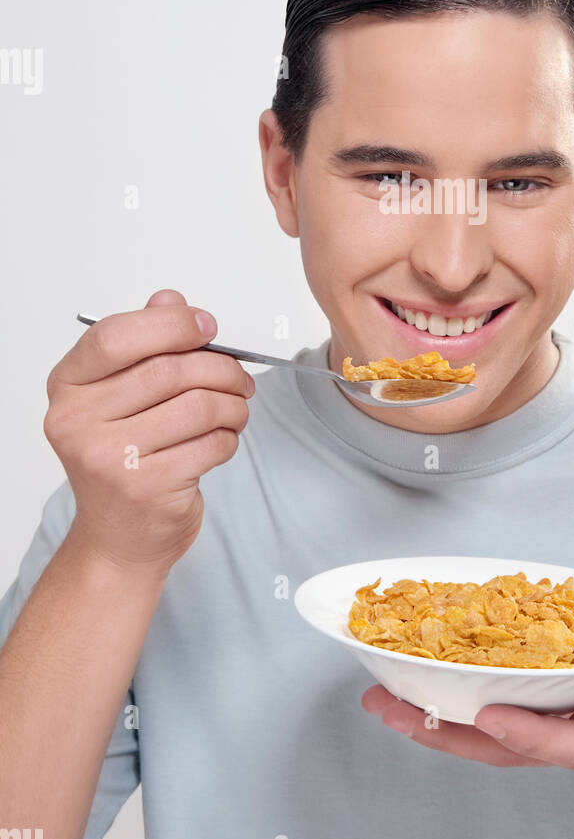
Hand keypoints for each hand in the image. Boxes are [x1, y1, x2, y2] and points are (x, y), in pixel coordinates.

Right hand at [43, 289, 254, 577]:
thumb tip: (171, 300)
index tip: (206, 326)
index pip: (116, 336)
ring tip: (236, 409)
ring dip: (233, 404)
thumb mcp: (121, 397)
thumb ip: (144, 345)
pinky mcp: (146, 487)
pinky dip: (229, 437)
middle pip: (169, 370)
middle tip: (240, 378)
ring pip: (198, 406)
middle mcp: (77, 421)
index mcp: (68, 387)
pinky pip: (210, 443)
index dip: (170, 324)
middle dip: (220, 368)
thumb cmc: (123, 460)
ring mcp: (108, 458)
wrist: (118, 538)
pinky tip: (222, 440)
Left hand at [361, 599, 573, 767]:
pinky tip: (406, 683)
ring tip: (380, 700)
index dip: (529, 735)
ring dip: (432, 721)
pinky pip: (480, 714)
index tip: (491, 714)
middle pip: (504, 748)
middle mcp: (570, 736)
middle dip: (449, 734)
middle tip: (393, 709)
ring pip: (482, 737)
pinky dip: (444, 703)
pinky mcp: (530, 711)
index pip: (568, 743)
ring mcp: (546, 727)